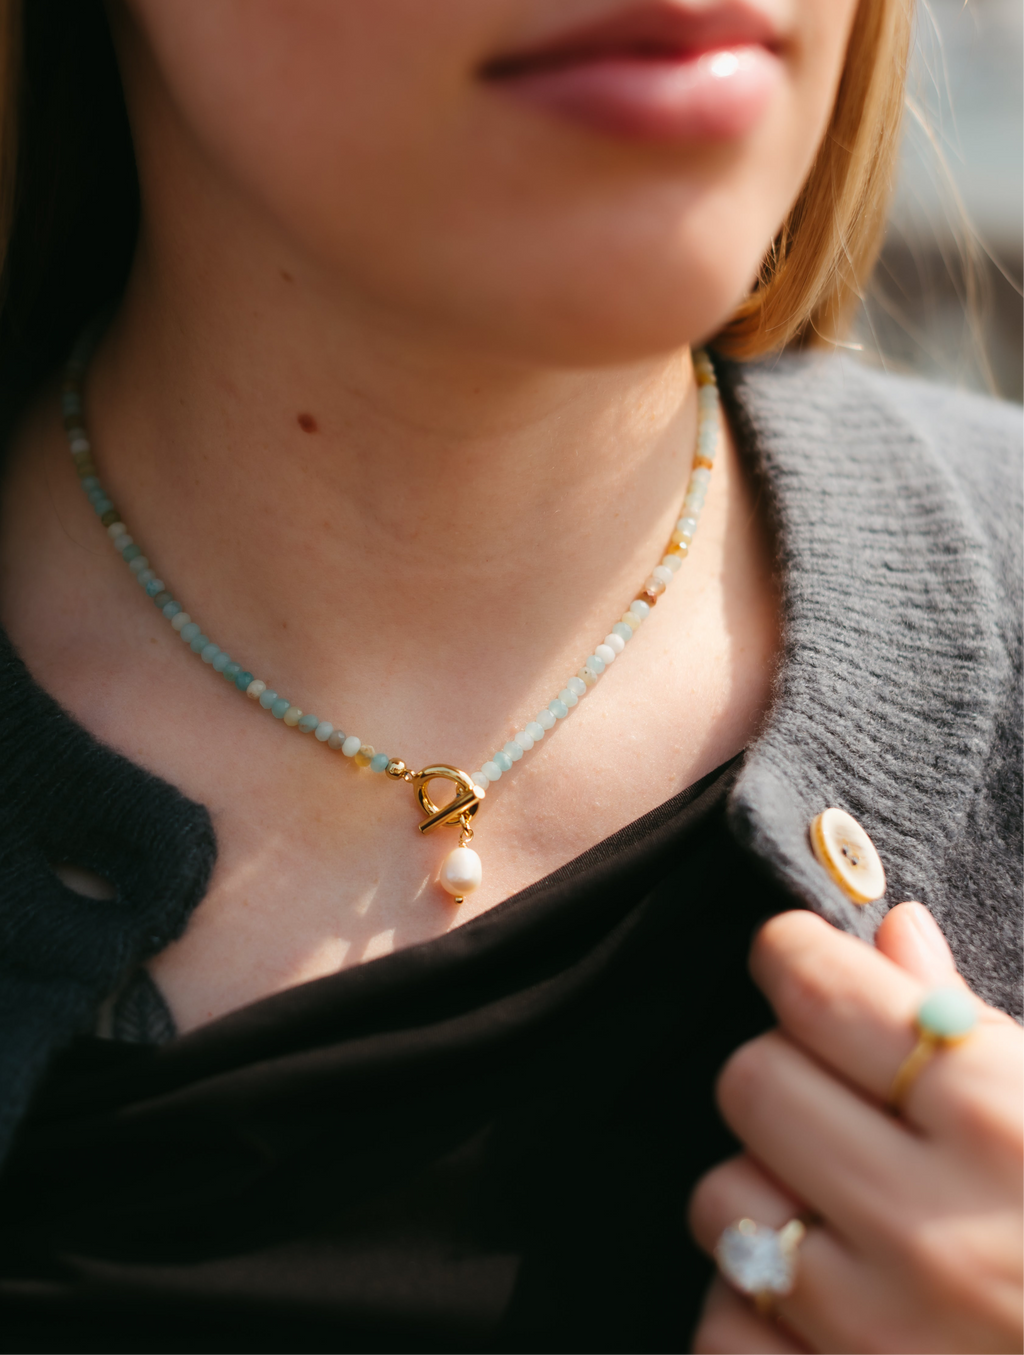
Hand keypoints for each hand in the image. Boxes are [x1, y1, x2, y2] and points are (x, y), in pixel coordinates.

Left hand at [688, 902, 1023, 1353]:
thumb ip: (974, 1026)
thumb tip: (891, 928)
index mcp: (999, 1123)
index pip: (815, 989)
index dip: (793, 954)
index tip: (796, 958)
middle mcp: (931, 1229)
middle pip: (752, 1082)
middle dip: (787, 1074)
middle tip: (840, 1102)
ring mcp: (880, 1337)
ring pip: (722, 1201)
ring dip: (767, 1197)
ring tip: (844, 1217)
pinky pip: (720, 1328)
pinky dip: (754, 1312)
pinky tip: (825, 1305)